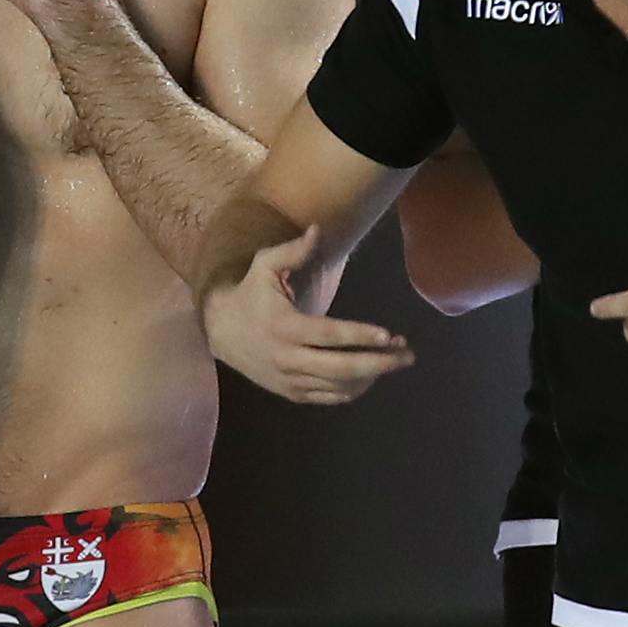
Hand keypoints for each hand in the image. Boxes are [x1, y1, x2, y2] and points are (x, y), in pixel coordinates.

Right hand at [205, 226, 413, 404]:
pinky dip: (353, 389)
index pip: (329, 336)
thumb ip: (293, 249)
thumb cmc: (250, 294)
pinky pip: (329, 397)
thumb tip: (318, 229)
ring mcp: (290, 380)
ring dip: (372, 376)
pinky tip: (371, 374)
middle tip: (407, 354)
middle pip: (341, 368)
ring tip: (395, 360)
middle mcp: (288, 358)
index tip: (388, 334)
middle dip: (379, 363)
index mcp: (285, 327)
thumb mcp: (264, 265)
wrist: (220, 333)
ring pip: (339, 387)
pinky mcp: (291, 393)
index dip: (360, 336)